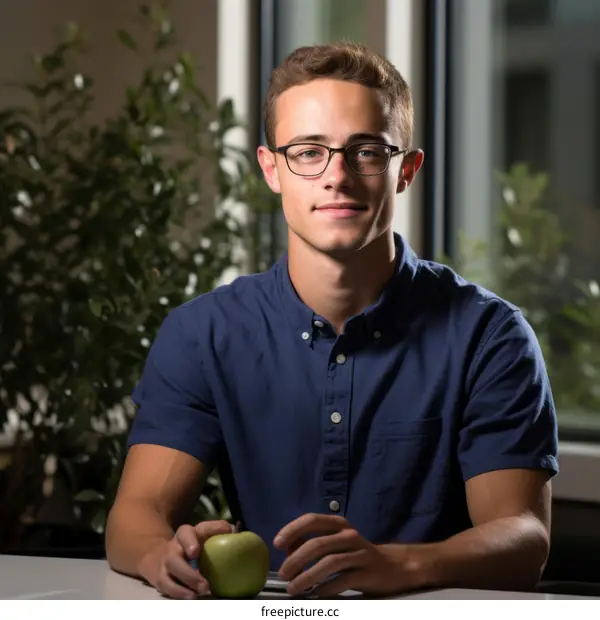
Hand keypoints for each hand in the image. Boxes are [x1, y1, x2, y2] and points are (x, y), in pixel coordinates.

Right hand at [139, 520, 232, 598]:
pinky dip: (178, 594)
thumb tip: (231, 530)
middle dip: (188, 574)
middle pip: (173, 560)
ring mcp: (164, 566)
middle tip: (205, 585)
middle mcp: (172, 550)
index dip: (189, 542)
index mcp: (184, 535)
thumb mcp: (203, 532)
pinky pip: (167, 588)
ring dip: (183, 588)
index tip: (195, 552)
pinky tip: (191, 596)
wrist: (162, 553)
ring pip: (166, 578)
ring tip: (201, 594)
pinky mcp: (161, 580)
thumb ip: (217, 529)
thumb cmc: (192, 542)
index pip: (185, 534)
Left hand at [274, 514, 421, 597]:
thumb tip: (286, 549)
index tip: (277, 544)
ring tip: (294, 588)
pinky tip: (316, 594)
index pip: (312, 520)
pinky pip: (343, 580)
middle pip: (318, 544)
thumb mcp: (335, 541)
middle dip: (296, 559)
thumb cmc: (354, 554)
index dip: (292, 530)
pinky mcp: (368, 573)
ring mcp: (360, 553)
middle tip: (283, 574)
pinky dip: (326, 588)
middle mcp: (349, 535)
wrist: (392, 566)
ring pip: (330, 563)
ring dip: (308, 576)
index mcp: (338, 523)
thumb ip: (312, 541)